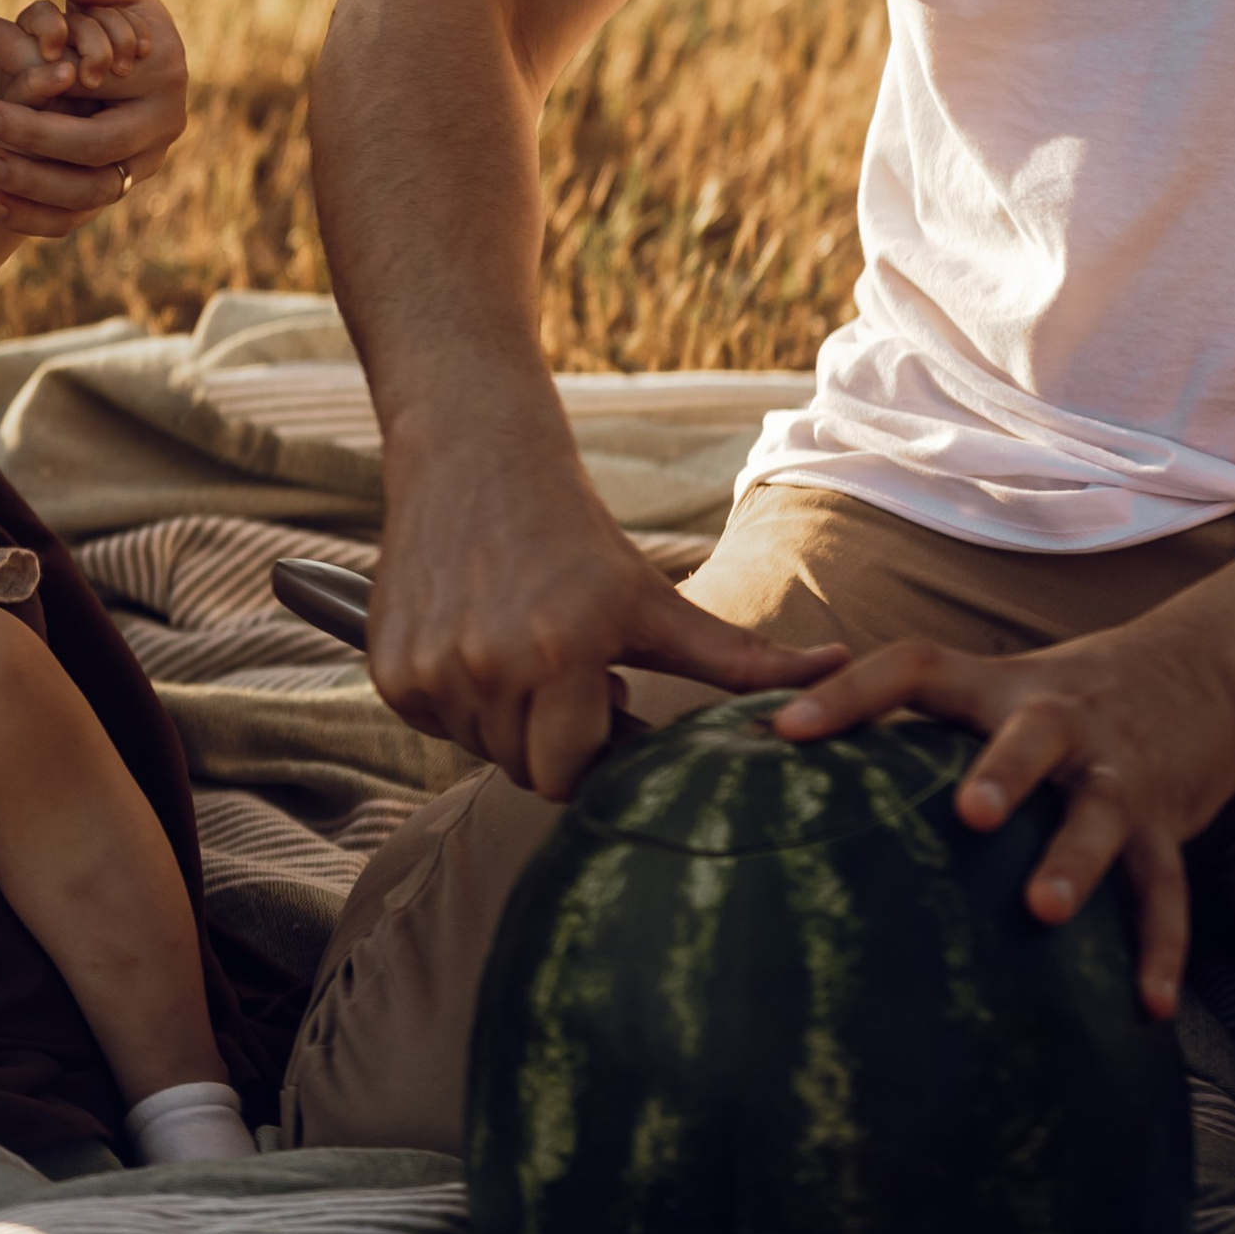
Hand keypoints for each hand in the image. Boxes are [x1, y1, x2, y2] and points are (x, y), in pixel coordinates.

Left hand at [0, 0, 186, 241]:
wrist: (121, 66)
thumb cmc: (112, 17)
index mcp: (166, 75)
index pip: (108, 89)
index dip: (57, 83)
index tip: (1, 73)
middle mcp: (161, 128)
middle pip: (97, 147)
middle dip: (35, 136)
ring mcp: (140, 167)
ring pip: (86, 194)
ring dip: (30, 184)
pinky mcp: (113, 193)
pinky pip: (72, 220)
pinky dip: (29, 217)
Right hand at [369, 432, 843, 799]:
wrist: (475, 458)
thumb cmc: (578, 535)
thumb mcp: (655, 598)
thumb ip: (740, 656)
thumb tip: (844, 671)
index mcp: (564, 657)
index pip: (572, 776)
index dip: (595, 746)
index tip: (607, 697)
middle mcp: (489, 668)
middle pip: (524, 768)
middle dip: (551, 734)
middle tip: (568, 669)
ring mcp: (432, 672)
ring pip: (478, 747)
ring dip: (504, 715)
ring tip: (524, 645)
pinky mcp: (389, 669)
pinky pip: (432, 722)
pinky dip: (455, 697)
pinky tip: (475, 637)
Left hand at [768, 612, 1234, 1020]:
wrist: (1206, 673)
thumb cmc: (1058, 701)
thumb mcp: (991, 688)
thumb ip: (906, 722)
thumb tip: (770, 754)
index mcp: (997, 687)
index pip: (914, 669)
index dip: (850, 694)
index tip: (785, 731)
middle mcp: (1060, 722)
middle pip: (1033, 736)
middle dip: (1003, 772)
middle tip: (970, 815)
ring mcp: (1117, 775)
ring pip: (1101, 814)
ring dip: (1075, 861)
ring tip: (1044, 910)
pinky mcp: (1166, 825)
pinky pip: (1165, 889)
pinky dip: (1161, 948)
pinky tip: (1148, 1006)